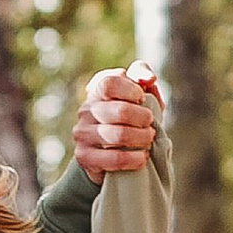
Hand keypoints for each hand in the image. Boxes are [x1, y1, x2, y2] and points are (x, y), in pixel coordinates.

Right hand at [73, 61, 164, 179]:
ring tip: (149, 138)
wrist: (111, 148)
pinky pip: (114, 159)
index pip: (109, 83)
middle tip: (151, 123)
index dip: (131, 90)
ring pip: (118, 135)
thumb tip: (149, 79)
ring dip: (141, 138)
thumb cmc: (129, 114)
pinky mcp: (84, 157)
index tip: (142, 98)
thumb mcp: (137, 90)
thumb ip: (141, 74)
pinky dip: (134, 159)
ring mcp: (82, 134)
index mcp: (96, 90)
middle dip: (143, 118)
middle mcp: (85, 110)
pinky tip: (142, 157)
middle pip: (119, 111)